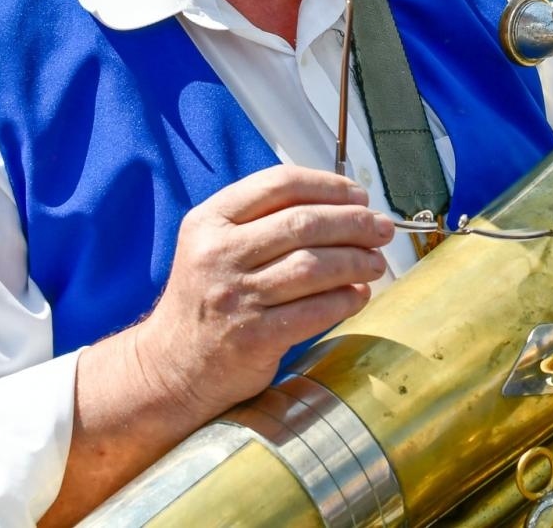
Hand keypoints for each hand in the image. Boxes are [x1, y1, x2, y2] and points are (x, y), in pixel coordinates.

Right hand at [129, 165, 394, 422]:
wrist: (171, 368)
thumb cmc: (207, 300)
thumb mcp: (215, 245)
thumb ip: (264, 220)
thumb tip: (342, 205)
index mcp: (210, 221)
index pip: (279, 184)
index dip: (329, 186)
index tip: (359, 197)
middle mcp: (218, 254)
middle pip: (303, 223)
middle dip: (354, 223)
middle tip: (381, 229)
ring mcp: (234, 297)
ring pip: (314, 266)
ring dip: (357, 261)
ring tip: (376, 262)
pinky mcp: (252, 338)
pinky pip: (315, 311)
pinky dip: (345, 300)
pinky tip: (359, 295)